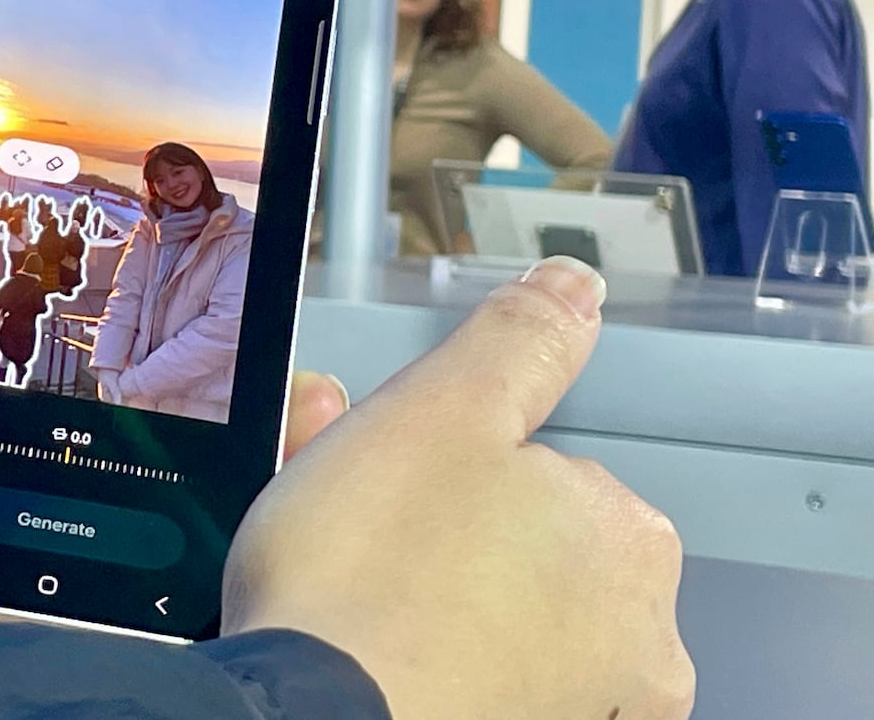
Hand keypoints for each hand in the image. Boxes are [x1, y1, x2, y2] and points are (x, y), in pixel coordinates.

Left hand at [0, 86, 349, 709]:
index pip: (93, 336)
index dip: (163, 306)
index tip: (228, 264)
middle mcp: (18, 461)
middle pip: (150, 423)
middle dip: (235, 388)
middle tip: (295, 357)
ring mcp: (30, 541)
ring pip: (167, 509)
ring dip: (252, 471)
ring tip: (306, 424)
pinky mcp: (35, 615)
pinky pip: (138, 600)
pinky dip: (210, 573)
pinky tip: (267, 533)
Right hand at [224, 258, 694, 718]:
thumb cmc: (368, 587)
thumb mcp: (442, 411)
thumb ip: (520, 342)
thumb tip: (576, 289)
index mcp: (625, 540)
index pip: (537, 468)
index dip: (446, 456)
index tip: (392, 470)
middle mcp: (630, 643)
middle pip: (513, 545)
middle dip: (433, 519)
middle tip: (352, 526)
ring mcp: (576, 711)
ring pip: (484, 613)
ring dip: (415, 581)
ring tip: (335, 582)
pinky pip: (464, 675)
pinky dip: (415, 649)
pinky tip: (357, 639)